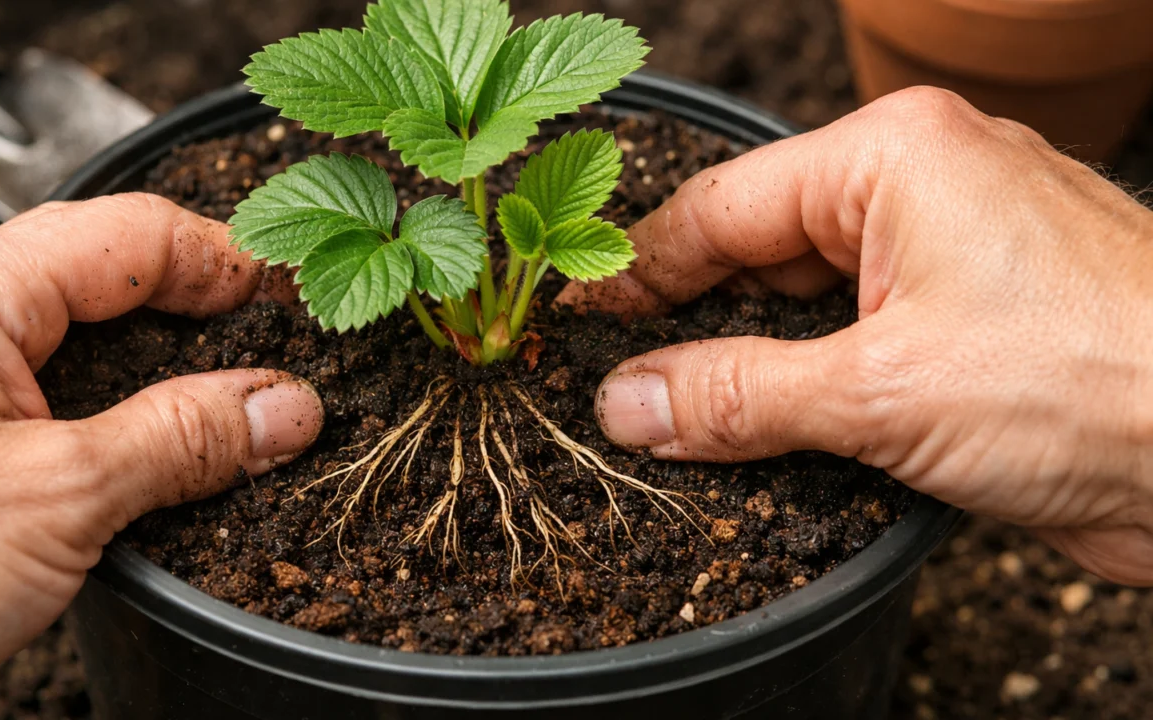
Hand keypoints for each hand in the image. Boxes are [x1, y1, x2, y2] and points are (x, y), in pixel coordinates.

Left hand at [0, 195, 323, 717]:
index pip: (131, 234)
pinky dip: (131, 411)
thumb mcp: (63, 493)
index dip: (227, 261)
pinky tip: (178, 447)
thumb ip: (187, 438)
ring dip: (171, 364)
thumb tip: (283, 406)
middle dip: (205, 306)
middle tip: (283, 340)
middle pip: (111, 274)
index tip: (295, 296)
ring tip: (245, 396)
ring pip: (90, 336)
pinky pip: (65, 393)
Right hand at [563, 87, 1152, 585]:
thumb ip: (738, 395)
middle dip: (694, 316)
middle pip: (764, 248)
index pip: (725, 206)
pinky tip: (770, 432)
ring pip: (812, 300)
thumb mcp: (878, 393)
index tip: (580, 317)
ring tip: (680, 417)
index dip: (640, 266)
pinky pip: (862, 341)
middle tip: (619, 379)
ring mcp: (958, 258)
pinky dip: (812, 386)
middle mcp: (925, 191)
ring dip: (753, 361)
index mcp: (896, 157)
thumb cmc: (1101, 383)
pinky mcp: (980, 326)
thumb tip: (627, 402)